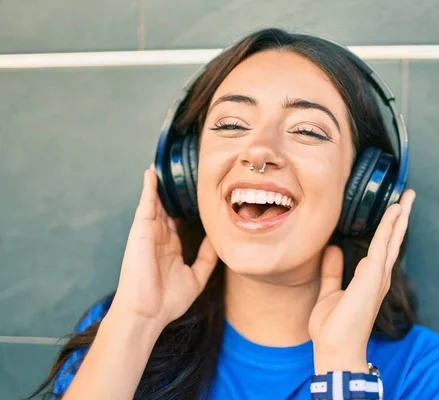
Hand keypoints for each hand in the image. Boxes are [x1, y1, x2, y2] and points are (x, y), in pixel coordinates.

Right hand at [110, 165, 217, 328]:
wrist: (148, 312)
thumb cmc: (168, 301)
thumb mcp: (196, 277)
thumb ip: (207, 257)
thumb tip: (219, 238)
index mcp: (172, 248)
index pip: (182, 223)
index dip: (191, 209)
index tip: (203, 195)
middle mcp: (161, 238)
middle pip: (170, 209)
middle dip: (177, 194)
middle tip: (189, 173)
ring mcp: (150, 232)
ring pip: (158, 203)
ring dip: (162, 186)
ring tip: (168, 166)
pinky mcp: (141, 229)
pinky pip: (146, 204)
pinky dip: (149, 188)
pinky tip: (152, 173)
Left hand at [308, 190, 415, 373]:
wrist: (335, 348)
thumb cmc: (333, 328)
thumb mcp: (330, 292)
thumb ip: (333, 271)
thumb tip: (333, 250)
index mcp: (370, 280)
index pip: (382, 247)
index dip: (389, 228)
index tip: (394, 209)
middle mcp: (378, 276)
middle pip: (393, 240)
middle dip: (401, 217)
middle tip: (409, 195)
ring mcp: (378, 276)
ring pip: (391, 239)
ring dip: (399, 217)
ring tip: (406, 198)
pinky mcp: (373, 276)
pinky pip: (382, 244)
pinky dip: (388, 227)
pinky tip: (395, 212)